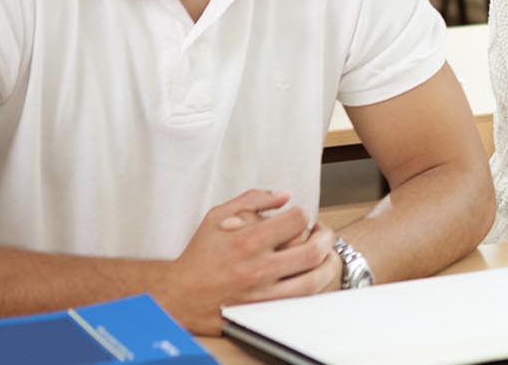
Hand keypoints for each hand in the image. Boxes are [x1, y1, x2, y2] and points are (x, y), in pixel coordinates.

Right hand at [149, 189, 339, 334]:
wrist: (179, 295)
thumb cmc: (199, 256)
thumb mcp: (217, 217)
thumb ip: (252, 200)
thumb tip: (284, 195)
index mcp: (247, 241)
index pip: (296, 220)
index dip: (303, 214)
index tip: (300, 216)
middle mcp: (258, 269)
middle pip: (313, 251)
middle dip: (326, 237)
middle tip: (322, 233)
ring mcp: (263, 294)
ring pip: (313, 280)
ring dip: (328, 264)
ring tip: (327, 254)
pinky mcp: (264, 312)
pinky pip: (301, 300)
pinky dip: (314, 286)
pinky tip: (313, 274)